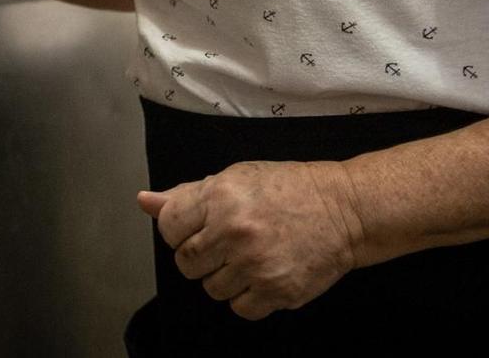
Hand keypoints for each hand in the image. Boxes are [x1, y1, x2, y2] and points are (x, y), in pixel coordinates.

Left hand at [137, 160, 364, 320]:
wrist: (343, 209)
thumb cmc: (287, 190)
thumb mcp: (234, 179)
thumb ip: (186, 195)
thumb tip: (145, 202)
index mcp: (220, 198)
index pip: (169, 228)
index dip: (180, 231)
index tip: (198, 228)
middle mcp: (234, 232)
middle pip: (186, 263)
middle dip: (201, 257)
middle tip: (226, 244)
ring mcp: (256, 265)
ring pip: (211, 290)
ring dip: (225, 278)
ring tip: (249, 256)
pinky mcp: (278, 291)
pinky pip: (240, 308)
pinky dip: (248, 297)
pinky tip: (263, 274)